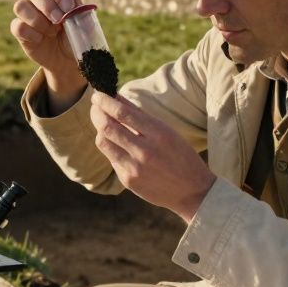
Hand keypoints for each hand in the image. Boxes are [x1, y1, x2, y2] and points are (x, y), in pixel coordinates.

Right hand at [11, 0, 86, 110]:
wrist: (67, 59)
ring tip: (52, 32)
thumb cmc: (76, 37)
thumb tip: (73, 12)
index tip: (69, 8)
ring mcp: (28, 13)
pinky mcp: (20, 30)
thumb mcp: (84, 27)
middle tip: (59, 21)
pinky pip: (17, 26)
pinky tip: (40, 40)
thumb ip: (81, 17)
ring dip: (38, 20)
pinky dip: (30, 34)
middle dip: (47, 6)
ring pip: (21, 6)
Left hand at [90, 92, 215, 220]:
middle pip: (107, 126)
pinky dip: (111, 148)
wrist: (193, 192)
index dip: (105, 101)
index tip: (98, 94)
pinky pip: (111, 158)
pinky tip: (117, 144)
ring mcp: (135, 168)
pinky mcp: (128, 181)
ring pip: (103, 142)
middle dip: (96, 112)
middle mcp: (145, 150)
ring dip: (100, 130)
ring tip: (103, 123)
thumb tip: (116, 97)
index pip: (123, 113)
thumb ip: (140, 116)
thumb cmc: (181, 156)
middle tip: (95, 106)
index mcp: (159, 133)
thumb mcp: (167, 131)